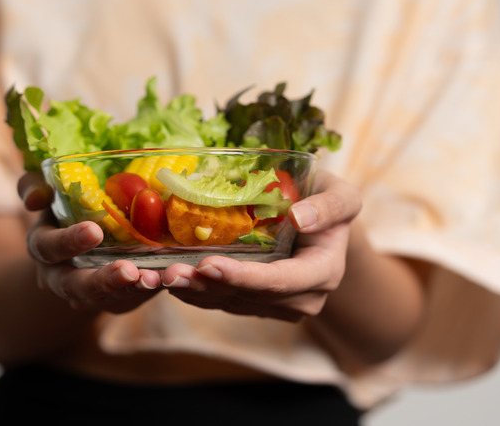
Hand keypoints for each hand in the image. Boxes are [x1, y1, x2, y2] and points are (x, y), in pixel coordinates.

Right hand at [18, 171, 161, 313]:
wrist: (76, 249)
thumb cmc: (65, 212)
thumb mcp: (49, 195)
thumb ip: (35, 185)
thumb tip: (34, 198)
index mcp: (43, 247)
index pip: (48, 247)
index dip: (68, 241)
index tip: (94, 231)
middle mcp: (59, 277)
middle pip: (75, 286)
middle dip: (102, 280)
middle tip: (129, 270)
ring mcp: (85, 295)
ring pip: (104, 299)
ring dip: (129, 290)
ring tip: (154, 279)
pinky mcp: (111, 303)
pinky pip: (127, 302)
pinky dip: (145, 293)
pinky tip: (164, 281)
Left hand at [160, 171, 361, 321]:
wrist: (321, 221)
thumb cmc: (327, 200)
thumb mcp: (342, 195)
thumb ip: (330, 206)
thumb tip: (300, 218)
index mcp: (324, 272)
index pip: (280, 281)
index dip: (243, 277)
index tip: (209, 264)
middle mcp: (301, 297)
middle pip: (247, 296)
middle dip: (206, 285)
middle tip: (169, 272)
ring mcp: (276, 305)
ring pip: (228, 302)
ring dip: (191, 290)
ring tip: (157, 275)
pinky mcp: (254, 303)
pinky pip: (220, 301)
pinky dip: (192, 290)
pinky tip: (164, 278)